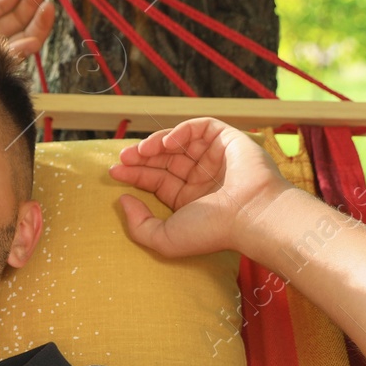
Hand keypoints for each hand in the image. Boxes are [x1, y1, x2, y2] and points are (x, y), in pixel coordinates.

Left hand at [107, 117, 291, 256]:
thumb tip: (123, 200)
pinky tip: (167, 142)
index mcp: (191, 199)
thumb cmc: (211, 230)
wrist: (251, 214)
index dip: (135, 174)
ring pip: (180, 142)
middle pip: (165, 160)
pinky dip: (181, 131)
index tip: (114, 171)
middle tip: (122, 157)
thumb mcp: (164, 238)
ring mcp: (216, 158)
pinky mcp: (228, 140)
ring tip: (140, 151)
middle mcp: (203, 178)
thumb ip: (138, 225)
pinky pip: (201, 127)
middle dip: (141, 157)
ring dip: (157, 143)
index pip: (157, 181)